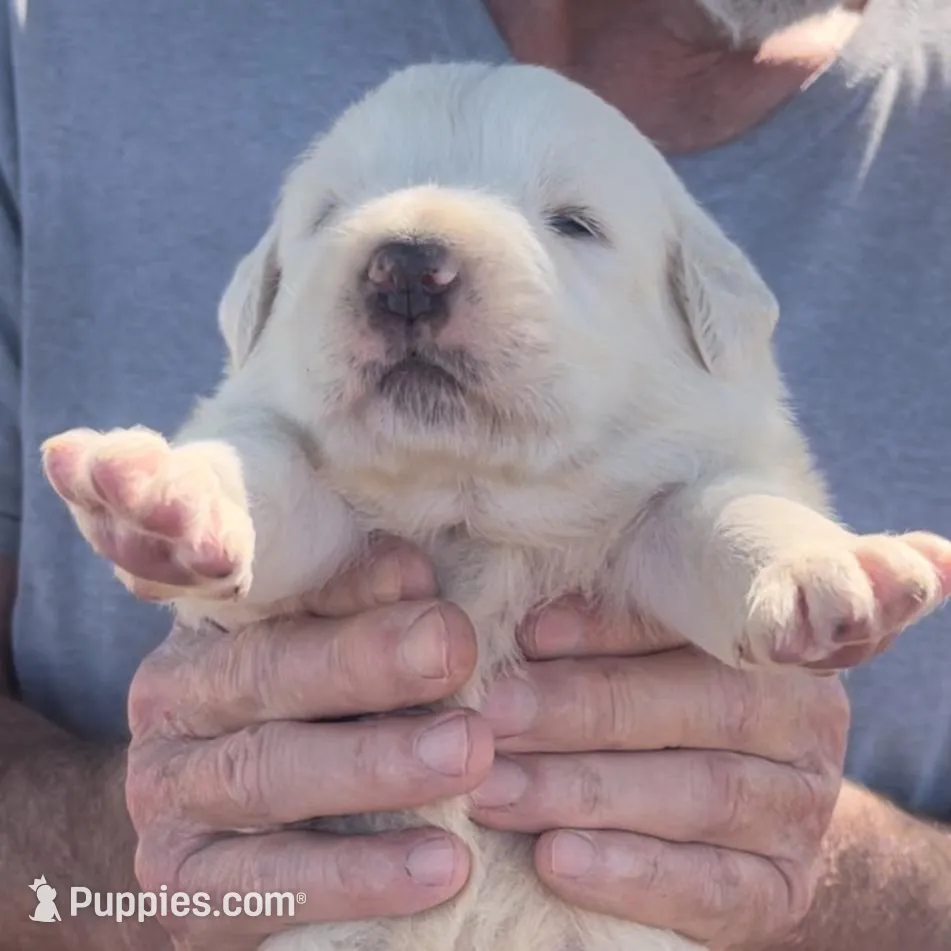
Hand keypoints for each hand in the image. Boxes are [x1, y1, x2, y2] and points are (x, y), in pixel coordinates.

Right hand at [125, 541, 492, 948]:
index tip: (424, 579)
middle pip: (265, 672)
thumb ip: (364, 621)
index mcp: (210, 633)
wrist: (229, 861)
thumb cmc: (304, 733)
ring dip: (375, 765)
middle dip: (366, 661)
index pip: (276, 594)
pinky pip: (271, 884)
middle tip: (453, 653)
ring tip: (467, 755)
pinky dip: (359, 874)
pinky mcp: (186, 894)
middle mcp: (174, 706)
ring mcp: (169, 802)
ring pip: (268, 774)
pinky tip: (441, 863)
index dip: (350, 584)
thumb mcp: (325, 666)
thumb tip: (417, 580)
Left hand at [470, 600, 850, 949]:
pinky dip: (628, 875)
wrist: (730, 833)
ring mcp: (801, 811)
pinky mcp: (783, 892)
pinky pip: (712, 888)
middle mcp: (803, 721)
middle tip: (492, 717)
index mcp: (769, 643)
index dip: (608, 627)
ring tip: (496, 791)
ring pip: (703, 794)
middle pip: (701, 706)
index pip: (695, 624)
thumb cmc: (659, 716)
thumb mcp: (642, 661)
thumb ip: (599, 636)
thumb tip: (516, 619)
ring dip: (586, 791)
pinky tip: (553, 860)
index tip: (527, 635)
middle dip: (583, 710)